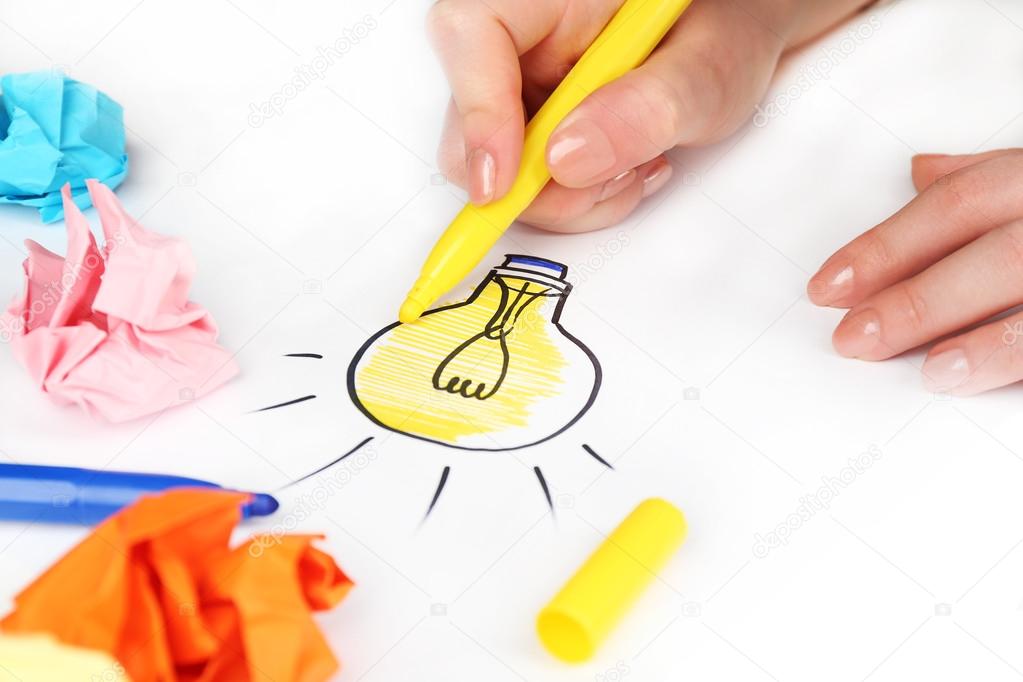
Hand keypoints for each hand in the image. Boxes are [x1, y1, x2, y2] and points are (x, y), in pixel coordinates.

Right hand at [429, 0, 869, 232]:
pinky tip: (623, 171)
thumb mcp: (712, 62)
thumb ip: (649, 107)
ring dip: (564, 195)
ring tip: (633, 170)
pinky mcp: (537, 116)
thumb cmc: (734, 22)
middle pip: (470, 113)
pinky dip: (575, 195)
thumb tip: (567, 161)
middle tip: (599, 187)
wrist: (749, 28)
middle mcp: (524, 29)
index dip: (477, 113)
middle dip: (532, 178)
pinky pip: (528, 177)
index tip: (501, 183)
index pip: (471, 32)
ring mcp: (525, 76)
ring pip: (497, 161)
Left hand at [808, 149, 1022, 395]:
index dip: (886, 247)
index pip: (954, 205)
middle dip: (917, 298)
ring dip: (980, 338)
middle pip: (992, 254)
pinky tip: (974, 380)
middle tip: (854, 337)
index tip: (827, 286)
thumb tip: (919, 172)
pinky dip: (1012, 355)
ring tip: (928, 370)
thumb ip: (984, 181)